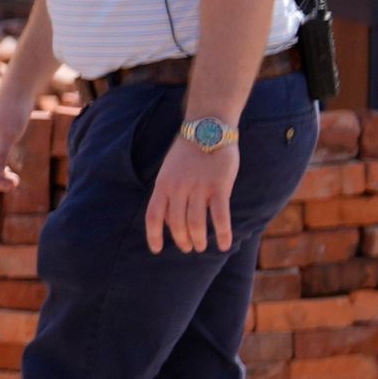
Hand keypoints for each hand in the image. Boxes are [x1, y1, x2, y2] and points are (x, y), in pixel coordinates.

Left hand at [143, 123, 241, 254]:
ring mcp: (199, 188)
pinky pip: (220, 216)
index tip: (157, 250)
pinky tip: (224, 244)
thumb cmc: (188, 152)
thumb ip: (168, 194)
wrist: (208, 128)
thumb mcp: (169, 171)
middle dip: (182, 240)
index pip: (154, 217)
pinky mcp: (219, 187)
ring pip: (196, 223)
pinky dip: (222, 233)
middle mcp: (178, 188)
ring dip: (198, 239)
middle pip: (177, 224)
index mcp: (163, 184)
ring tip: (201, 247)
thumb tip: (169, 223)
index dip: (154, 236)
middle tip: (188, 247)